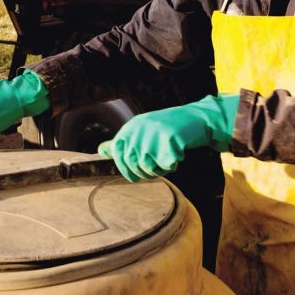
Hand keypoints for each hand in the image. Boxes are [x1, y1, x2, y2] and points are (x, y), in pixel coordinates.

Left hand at [98, 93, 238, 181]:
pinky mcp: (169, 139)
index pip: (118, 153)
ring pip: (148, 167)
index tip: (135, 176)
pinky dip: (173, 165)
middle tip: (156, 170)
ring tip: (167, 161)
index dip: (125, 168)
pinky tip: (177, 156)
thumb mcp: (140, 131)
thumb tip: (100, 150)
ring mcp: (153, 134)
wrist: (194, 118)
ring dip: (159, 170)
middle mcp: (139, 129)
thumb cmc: (165, 128)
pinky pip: (166, 165)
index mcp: (131, 127)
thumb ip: (122, 142)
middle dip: (144, 173)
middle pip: (133, 163)